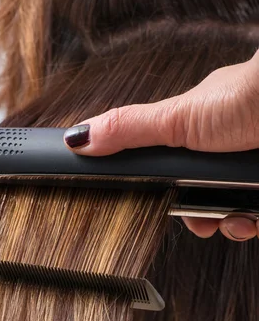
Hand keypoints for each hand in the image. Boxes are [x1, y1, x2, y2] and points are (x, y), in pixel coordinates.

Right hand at [64, 51, 258, 240]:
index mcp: (193, 135)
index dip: (164, 199)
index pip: (167, 176)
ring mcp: (242, 170)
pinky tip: (250, 216)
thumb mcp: (175, 119)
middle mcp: (220, 152)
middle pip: (199, 201)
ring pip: (228, 214)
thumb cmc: (245, 97)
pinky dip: (251, 221)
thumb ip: (129, 130)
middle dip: (199, 218)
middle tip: (201, 220)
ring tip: (232, 218)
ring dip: (228, 223)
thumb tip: (79, 137)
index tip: (164, 210)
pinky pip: (252, 216)